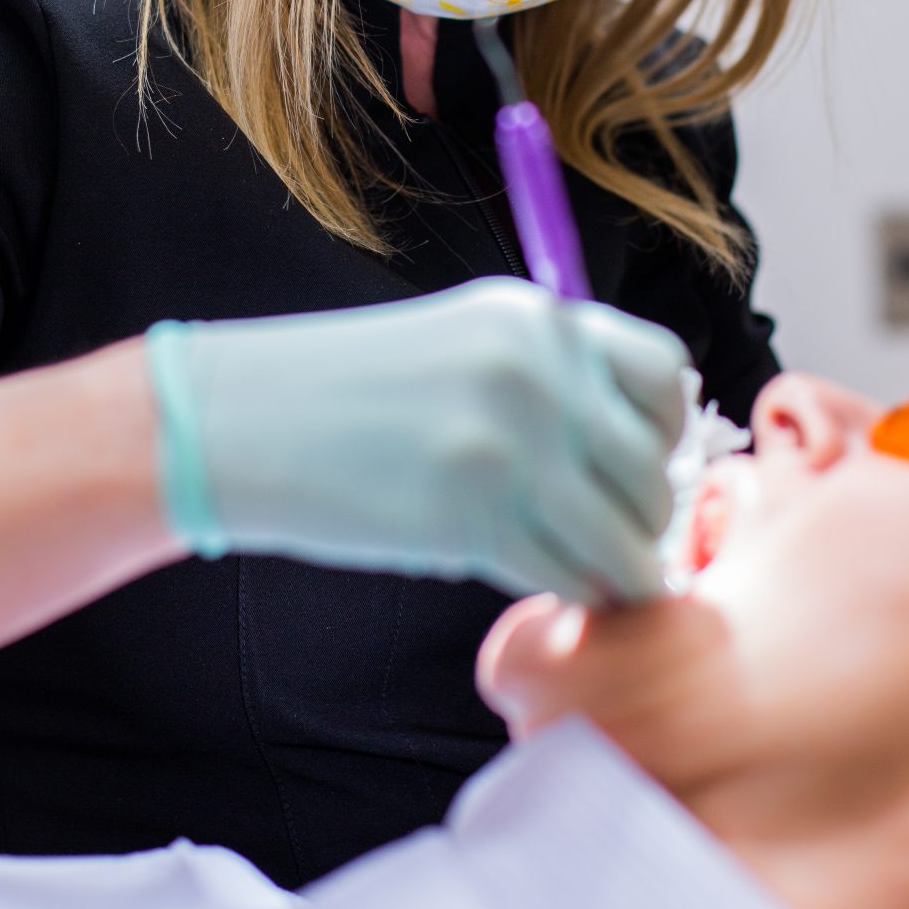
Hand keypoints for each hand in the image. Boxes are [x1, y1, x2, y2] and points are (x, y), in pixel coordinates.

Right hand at [146, 278, 687, 602]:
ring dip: (610, 565)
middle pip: (653, 468)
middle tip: (603, 538)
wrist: (240, 419)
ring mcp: (511, 442)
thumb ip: (554, 377)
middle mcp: (539, 370)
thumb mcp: (465, 343)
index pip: (667, 374)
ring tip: (572, 567)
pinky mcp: (475, 516)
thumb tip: (645, 455)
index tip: (629, 464)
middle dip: (641, 516)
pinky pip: (569, 575)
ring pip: (625, 534)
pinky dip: (563, 590)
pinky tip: (528, 579)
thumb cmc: (352, 392)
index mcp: (539, 318)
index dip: (660, 432)